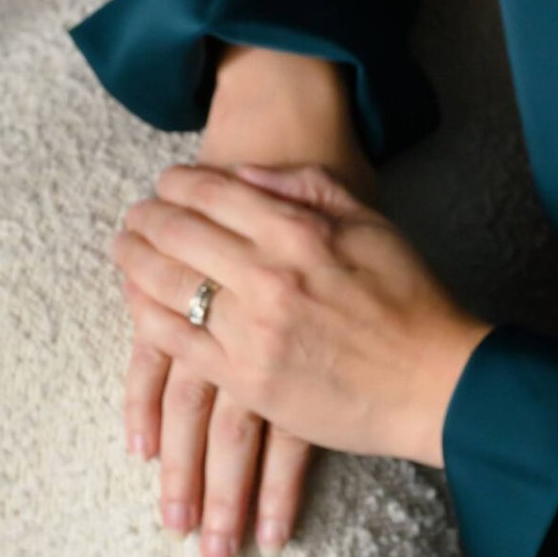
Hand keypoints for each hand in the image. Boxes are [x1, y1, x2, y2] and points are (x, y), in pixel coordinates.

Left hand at [111, 162, 490, 472]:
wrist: (434, 382)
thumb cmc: (412, 299)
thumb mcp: (373, 223)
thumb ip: (310, 189)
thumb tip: (247, 174)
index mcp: (300, 232)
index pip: (214, 193)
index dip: (178, 183)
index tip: (165, 182)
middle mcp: (268, 276)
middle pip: (178, 235)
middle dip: (146, 218)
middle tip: (133, 215)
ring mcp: (252, 331)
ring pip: (166, 286)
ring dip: (134, 263)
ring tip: (124, 251)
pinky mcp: (245, 381)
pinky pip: (175, 343)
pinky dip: (146, 317)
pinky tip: (139, 304)